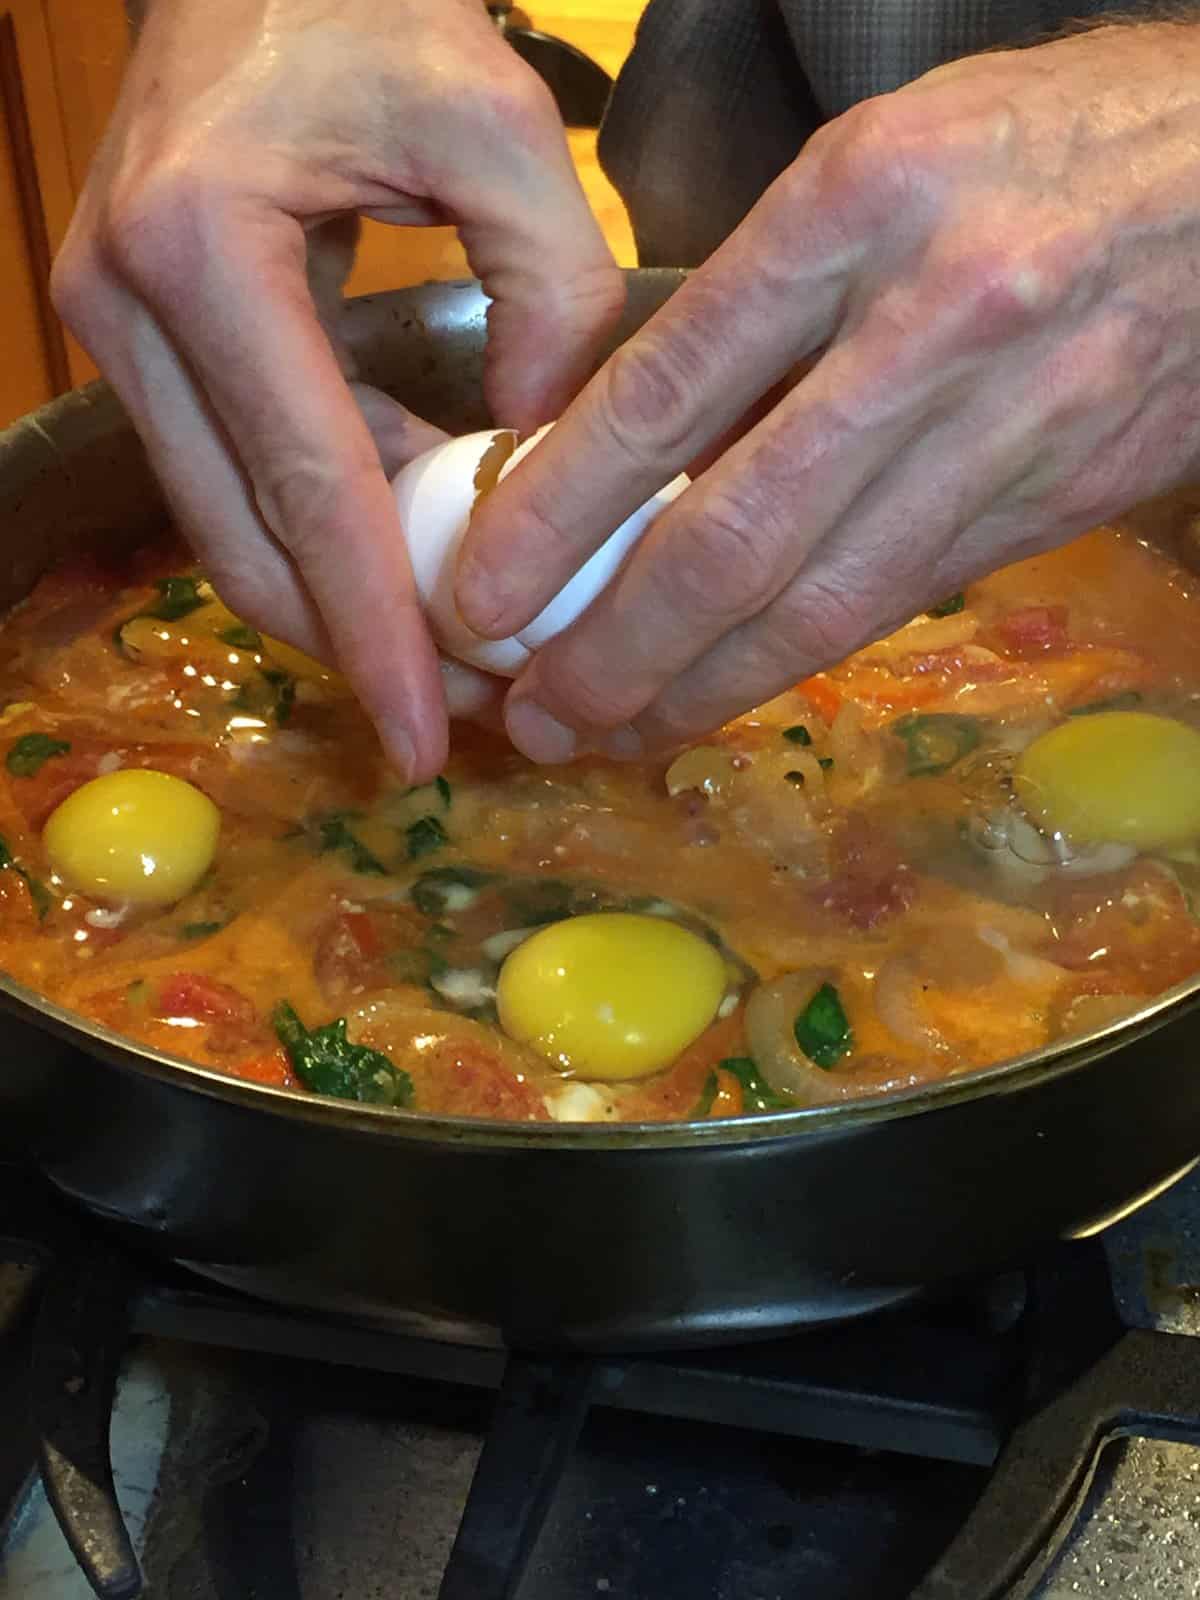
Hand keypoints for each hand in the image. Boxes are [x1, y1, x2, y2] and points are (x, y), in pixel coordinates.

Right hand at [51, 0, 622, 779]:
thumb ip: (553, 288)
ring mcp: (121, 330)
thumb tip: (550, 456)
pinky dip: (321, 529)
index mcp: (202, 249)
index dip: (370, 625)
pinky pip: (237, 472)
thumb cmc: (371, 8)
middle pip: (243, 537)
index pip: (305, 484)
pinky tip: (407, 555)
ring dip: (333, 600)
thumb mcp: (495, 122)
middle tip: (454, 715)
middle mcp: (129, 307)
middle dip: (348, 642)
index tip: (421, 732)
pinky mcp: (146, 342)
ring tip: (445, 655)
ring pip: (228, 522)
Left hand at [458, 21, 1199, 761]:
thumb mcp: (878, 162)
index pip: (668, 389)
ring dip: (699, 690)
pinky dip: (796, 664)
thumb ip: (759, 297)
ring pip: (824, 603)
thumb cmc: (1045, 141)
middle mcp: (932, 326)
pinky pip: (898, 602)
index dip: (558, 515)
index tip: (483, 594)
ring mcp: (1006, 428)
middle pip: (739, 535)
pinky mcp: (1053, 503)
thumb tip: (629, 451)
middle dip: (618, 647)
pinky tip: (726, 695)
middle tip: (534, 714)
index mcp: (857, 204)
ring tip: (608, 736)